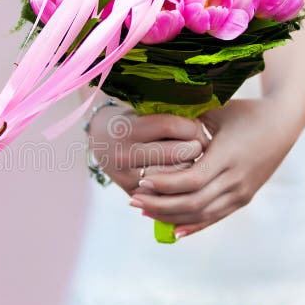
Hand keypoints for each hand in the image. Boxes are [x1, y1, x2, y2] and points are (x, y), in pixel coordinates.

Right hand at [87, 106, 208, 195]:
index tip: (198, 127)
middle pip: (178, 152)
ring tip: (188, 157)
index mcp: (127, 128)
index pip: (171, 126)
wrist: (100, 139)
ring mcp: (127, 177)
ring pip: (177, 175)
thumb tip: (204, 129)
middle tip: (198, 144)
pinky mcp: (133, 193)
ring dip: (190, 166)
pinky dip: (179, 182)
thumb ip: (170, 116)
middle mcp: (125, 154)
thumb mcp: (144, 110)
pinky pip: (168, 191)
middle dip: (195, 147)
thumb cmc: (131, 120)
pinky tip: (179, 172)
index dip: (192, 126)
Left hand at [129, 98, 298, 236]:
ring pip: (202, 215)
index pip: (191, 180)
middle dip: (159, 205)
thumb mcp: (218, 110)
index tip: (141, 181)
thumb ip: (189, 118)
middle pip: (193, 202)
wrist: (283, 123)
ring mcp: (241, 192)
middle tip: (133, 200)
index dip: (164, 185)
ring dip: (171, 217)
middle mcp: (236, 179)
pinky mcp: (243, 199)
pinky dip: (192, 225)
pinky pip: (214, 218)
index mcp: (228, 155)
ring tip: (144, 212)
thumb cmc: (245, 111)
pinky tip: (173, 230)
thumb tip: (153, 115)